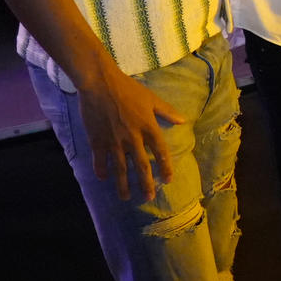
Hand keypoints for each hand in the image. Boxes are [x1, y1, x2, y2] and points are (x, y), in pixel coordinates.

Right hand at [76, 68, 186, 200]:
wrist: (99, 83)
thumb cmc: (128, 88)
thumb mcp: (151, 98)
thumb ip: (167, 112)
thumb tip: (182, 121)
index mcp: (148, 127)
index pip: (161, 152)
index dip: (166, 167)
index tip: (168, 180)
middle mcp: (133, 138)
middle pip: (142, 166)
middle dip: (146, 183)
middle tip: (149, 197)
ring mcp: (115, 141)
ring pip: (121, 168)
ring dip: (124, 184)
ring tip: (126, 197)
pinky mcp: (98, 140)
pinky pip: (100, 160)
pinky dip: (102, 170)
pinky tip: (103, 178)